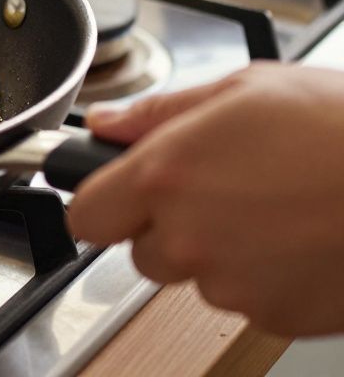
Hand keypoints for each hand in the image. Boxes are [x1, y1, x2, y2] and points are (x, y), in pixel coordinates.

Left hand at [68, 63, 343, 335]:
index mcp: (166, 175)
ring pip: (195, 276)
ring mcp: (230, 283)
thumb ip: (160, 113)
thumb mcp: (245, 89)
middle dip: (168, 224)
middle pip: (139, 249)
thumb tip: (108, 125)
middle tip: (223, 190)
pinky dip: (265, 276)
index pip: (85, 214)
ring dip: (220, 250)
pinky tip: (298, 238)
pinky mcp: (273, 315)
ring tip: (275, 207)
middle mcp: (188, 236)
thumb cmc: (343, 130)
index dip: (99, 201)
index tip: (115, 192)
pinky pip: (246, 300)